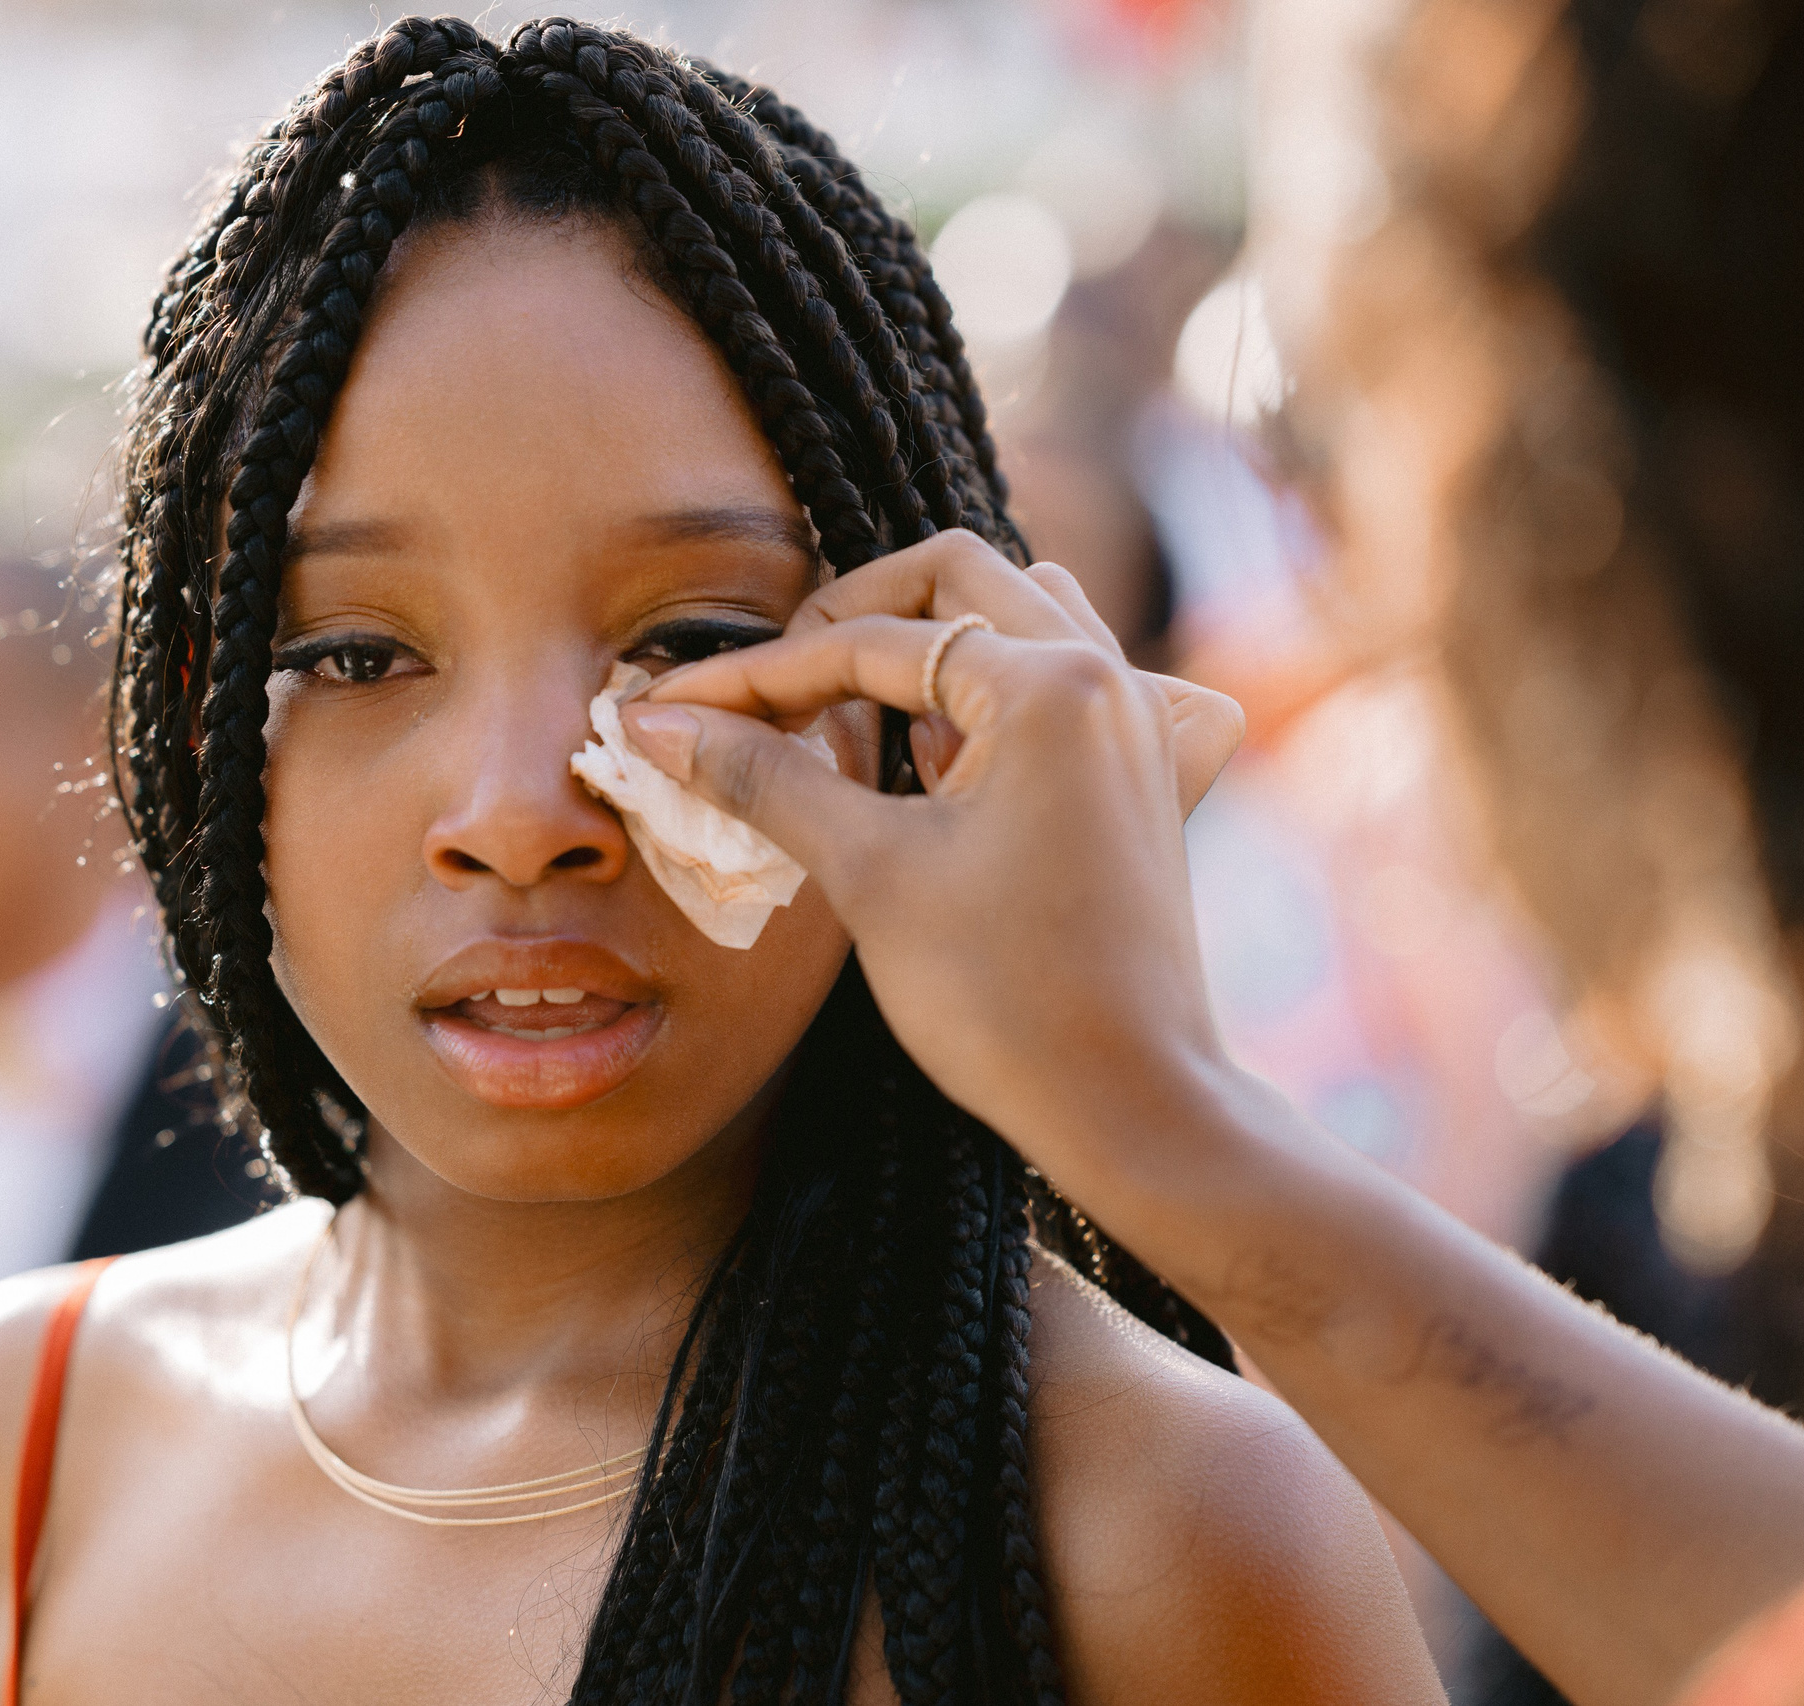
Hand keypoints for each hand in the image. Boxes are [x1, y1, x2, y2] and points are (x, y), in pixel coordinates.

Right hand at [622, 529, 1246, 1193]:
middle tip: (766, 691)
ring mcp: (1139, 721)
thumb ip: (765, 777)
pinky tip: (950, 759)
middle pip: (953, 578)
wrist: (1129, 1107)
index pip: (872, 643)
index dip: (756, 676)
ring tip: (855, 721)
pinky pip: (1066, 679)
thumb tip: (659, 724)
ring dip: (927, 645)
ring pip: (1017, 613)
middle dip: (845, 623)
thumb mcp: (869, 874)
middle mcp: (1107, 677)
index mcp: (1049, 684)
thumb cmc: (1005, 999)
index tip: (673, 710)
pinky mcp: (1145, 772)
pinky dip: (995, 691)